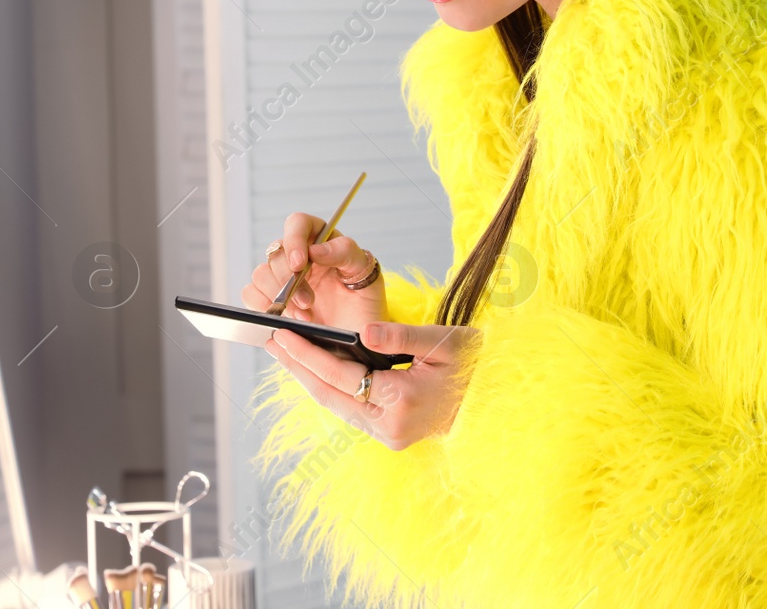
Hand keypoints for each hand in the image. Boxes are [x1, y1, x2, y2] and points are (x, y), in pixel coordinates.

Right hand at [240, 212, 384, 331]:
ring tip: (304, 316)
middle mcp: (297, 255)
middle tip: (308, 303)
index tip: (299, 264)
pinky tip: (286, 319)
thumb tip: (316, 249)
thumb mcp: (364, 271)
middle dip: (289, 281)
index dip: (294, 240)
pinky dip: (264, 307)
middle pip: (275, 253)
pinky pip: (251, 294)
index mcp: (319, 239)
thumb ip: (345, 252)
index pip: (297, 223)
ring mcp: (281, 278)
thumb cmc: (363, 298)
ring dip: (279, 297)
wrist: (357, 332)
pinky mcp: (270, 299)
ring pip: (261, 274)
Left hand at [265, 320, 479, 450]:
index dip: (309, 354)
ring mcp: (388, 435)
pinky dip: (329, 387)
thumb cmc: (473, 365)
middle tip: (271, 341)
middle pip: (331, 395)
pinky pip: (349, 408)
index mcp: (403, 401)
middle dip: (298, 367)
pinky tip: (313, 369)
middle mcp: (391, 426)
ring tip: (284, 352)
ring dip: (309, 378)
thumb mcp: (444, 342)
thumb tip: (362, 331)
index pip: (343, 375)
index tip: (283, 334)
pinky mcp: (388, 434)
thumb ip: (401, 336)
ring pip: (337, 405)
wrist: (495, 399)